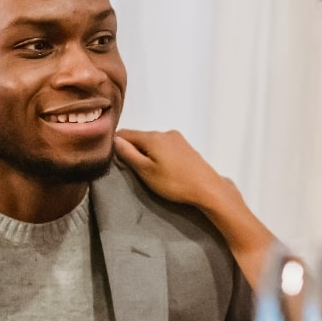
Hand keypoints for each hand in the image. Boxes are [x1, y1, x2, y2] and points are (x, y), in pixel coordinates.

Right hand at [114, 129, 232, 208]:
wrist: (207, 188)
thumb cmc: (174, 182)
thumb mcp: (146, 171)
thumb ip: (128, 154)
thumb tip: (114, 140)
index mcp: (153, 137)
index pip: (125, 133)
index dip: (115, 144)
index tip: (113, 158)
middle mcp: (165, 132)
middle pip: (140, 137)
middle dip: (132, 149)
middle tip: (131, 169)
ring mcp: (177, 138)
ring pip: (153, 142)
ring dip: (146, 152)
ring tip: (148, 171)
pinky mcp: (186, 146)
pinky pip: (164, 146)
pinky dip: (158, 154)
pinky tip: (162, 168)